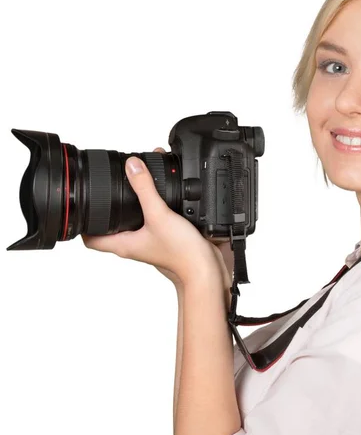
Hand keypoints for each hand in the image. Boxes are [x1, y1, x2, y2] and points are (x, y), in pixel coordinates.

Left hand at [81, 150, 227, 292]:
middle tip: (105, 192)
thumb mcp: (159, 214)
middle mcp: (135, 245)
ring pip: (133, 224)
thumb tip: (132, 166)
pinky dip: (154, 208)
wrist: (205, 269)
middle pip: (111, 228)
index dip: (82, 225)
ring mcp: (151, 242)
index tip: (81, 207)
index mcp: (124, 244)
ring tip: (133, 189)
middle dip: (108, 209)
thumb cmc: (181, 254)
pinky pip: (154, 221)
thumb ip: (145, 188)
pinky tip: (162, 196)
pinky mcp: (166, 239)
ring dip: (132, 207)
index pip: (91, 240)